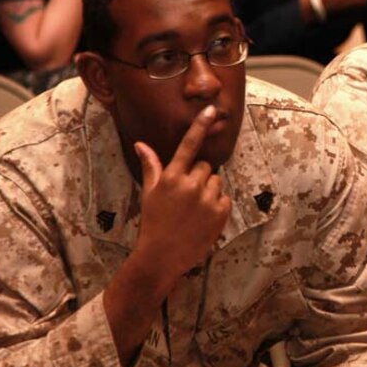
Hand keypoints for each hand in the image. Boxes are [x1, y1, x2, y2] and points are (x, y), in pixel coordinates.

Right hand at [133, 105, 231, 282]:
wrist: (162, 256)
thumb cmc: (153, 222)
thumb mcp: (149, 193)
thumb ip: (151, 166)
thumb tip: (140, 144)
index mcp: (171, 177)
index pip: (188, 145)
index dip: (199, 125)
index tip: (210, 109)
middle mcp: (190, 185)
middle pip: (206, 166)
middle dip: (199, 176)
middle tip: (186, 195)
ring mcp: (207, 199)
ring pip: (217, 181)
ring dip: (209, 191)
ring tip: (194, 209)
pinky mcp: (221, 213)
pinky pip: (225, 198)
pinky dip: (218, 205)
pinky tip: (203, 218)